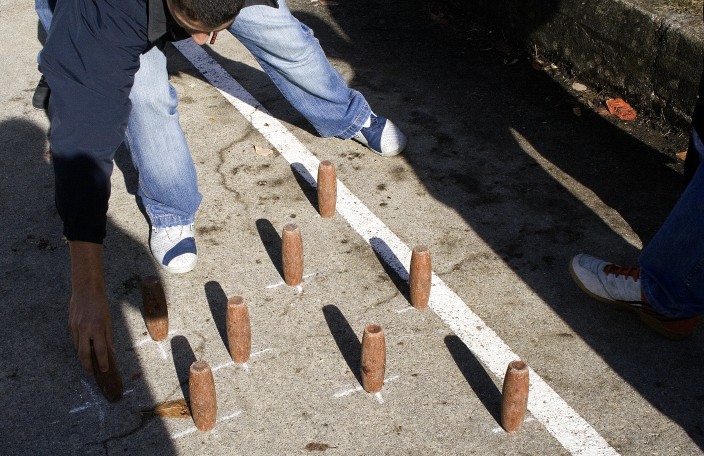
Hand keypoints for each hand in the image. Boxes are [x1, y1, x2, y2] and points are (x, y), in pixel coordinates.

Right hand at [68, 241, 113, 373]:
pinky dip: (79, 345)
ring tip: (88, 363)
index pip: (100, 351)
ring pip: (78, 348)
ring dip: (83, 357)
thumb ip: (109, 337)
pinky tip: (83, 348)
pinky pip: (74, 339)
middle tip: (91, 372)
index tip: (104, 370)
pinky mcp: (69, 326)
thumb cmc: (100, 304)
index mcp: (97, 328)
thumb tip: (112, 352)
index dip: (102, 362)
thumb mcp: (109, 320)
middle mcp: (84, 330)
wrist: (85, 290)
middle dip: (87, 365)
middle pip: (84, 354)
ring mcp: (75, 328)